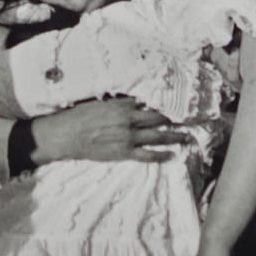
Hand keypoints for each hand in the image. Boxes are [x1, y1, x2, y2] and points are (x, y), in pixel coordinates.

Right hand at [31, 97, 188, 163]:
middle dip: (174, 118)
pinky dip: (161, 155)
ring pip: (157, 136)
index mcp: (122, 105)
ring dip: (174, 136)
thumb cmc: (79, 116)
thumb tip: (132, 100)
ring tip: (186, 136)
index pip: (149, 102)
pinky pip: (147, 155)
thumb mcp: (100, 102)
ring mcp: (127, 137)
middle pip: (158, 118)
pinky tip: (171, 155)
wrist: (66, 135)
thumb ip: (117, 102)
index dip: (164, 103)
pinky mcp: (123, 152)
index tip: (175, 103)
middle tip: (188, 118)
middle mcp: (129, 119)